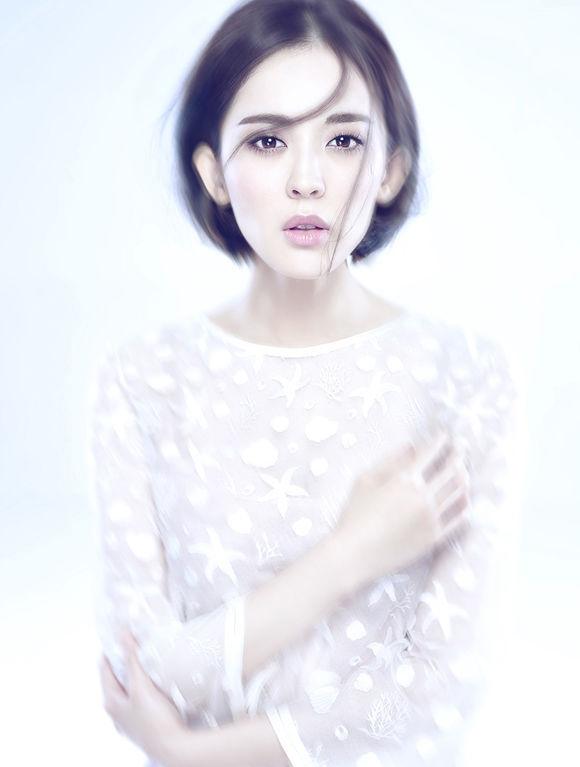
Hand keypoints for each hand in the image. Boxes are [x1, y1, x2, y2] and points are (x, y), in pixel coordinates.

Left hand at [99, 631, 184, 764]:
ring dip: (136, 674)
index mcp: (111, 701)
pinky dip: (144, 686)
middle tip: (136, 643)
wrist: (173, 748)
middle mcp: (116, 711)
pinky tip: (155, 683)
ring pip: (129, 688)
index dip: (111, 649)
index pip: (104, 668)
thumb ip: (132, 660)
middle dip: (125, 660)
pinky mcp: (143, 722)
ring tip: (147, 659)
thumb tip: (123, 635)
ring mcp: (129, 718)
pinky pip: (140, 698)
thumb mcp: (141, 686)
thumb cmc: (155, 720)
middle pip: (117, 678)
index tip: (120, 634)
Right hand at [335, 427, 470, 585]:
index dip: (439, 442)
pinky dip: (464, 504)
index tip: (443, 435)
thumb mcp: (365, 480)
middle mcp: (423, 496)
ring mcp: (432, 518)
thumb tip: (410, 447)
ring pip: (459, 492)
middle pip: (451, 471)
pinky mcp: (434, 537)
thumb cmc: (355, 514)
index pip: (430, 454)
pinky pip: (458, 518)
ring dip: (464, 477)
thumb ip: (389, 461)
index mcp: (405, 479)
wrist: (355, 553)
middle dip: (458, 455)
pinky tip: (464, 498)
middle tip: (461, 448)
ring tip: (463, 471)